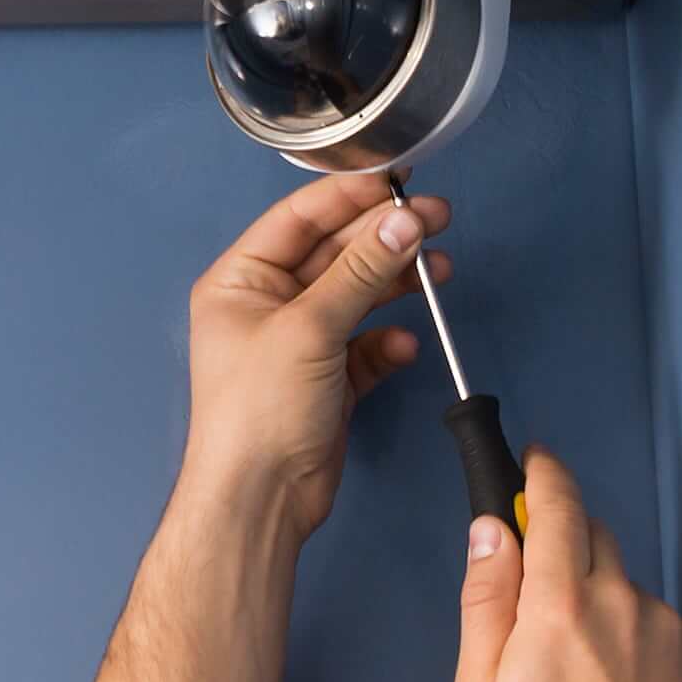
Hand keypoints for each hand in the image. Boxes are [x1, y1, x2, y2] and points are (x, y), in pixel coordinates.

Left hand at [178, 170, 437, 546]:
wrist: (260, 499)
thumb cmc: (258, 411)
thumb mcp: (309, 328)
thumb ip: (360, 271)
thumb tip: (404, 223)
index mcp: (241, 280)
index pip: (300, 219)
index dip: (350, 197)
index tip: (399, 183)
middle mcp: (267, 305)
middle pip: (335, 254)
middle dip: (385, 238)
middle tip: (437, 221)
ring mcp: (300, 343)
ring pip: (358, 296)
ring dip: (397, 283)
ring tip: (440, 271)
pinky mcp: (328, 380)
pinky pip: (367, 346)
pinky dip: (388, 342)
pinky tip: (405, 344)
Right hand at [453, 446, 681, 681]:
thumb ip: (486, 599)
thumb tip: (492, 530)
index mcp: (560, 605)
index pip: (559, 506)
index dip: (546, 474)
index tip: (537, 461)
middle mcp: (620, 599)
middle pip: (594, 534)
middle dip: (566, 542)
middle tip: (541, 592)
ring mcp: (665, 623)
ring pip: (623, 582)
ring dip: (600, 597)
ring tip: (582, 666)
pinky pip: (654, 617)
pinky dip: (633, 631)